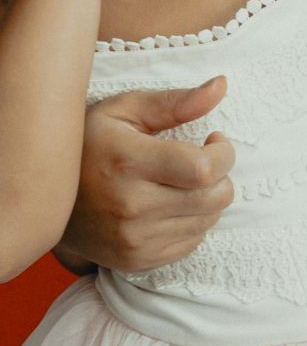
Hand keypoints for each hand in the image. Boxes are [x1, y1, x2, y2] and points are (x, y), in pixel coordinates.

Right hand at [59, 79, 234, 271]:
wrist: (44, 197)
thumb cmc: (89, 144)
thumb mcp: (123, 110)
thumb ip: (175, 101)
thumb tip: (221, 85)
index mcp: (127, 163)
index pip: (203, 168)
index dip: (222, 153)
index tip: (213, 140)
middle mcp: (130, 206)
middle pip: (213, 198)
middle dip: (221, 176)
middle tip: (202, 161)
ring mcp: (132, 239)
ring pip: (207, 221)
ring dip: (207, 199)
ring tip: (182, 183)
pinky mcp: (135, 260)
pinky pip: (192, 243)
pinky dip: (192, 223)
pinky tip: (170, 206)